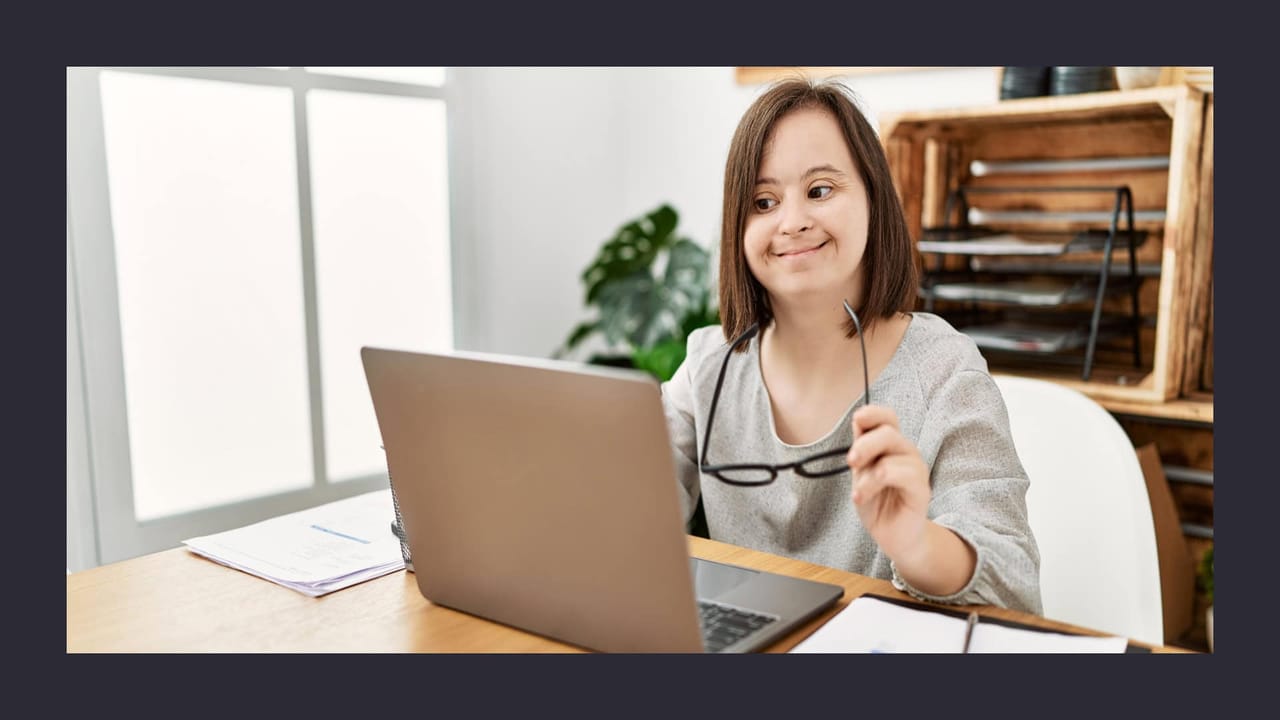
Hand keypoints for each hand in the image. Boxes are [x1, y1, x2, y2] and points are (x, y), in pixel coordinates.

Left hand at [846, 405, 931, 563]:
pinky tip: (862, 497)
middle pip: (888, 432)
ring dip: (866, 477)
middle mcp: (906, 453)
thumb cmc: (877, 503)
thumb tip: (858, 420)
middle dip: (864, 446)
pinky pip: (902, 475)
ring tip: (859, 493)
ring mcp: (916, 470)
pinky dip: (873, 485)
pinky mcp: (922, 489)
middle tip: (851, 463)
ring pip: (890, 457)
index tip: (857, 421)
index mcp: (891, 446)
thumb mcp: (861, 472)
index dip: (873, 413)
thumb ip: (861, 448)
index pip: (887, 417)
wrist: (893, 536)